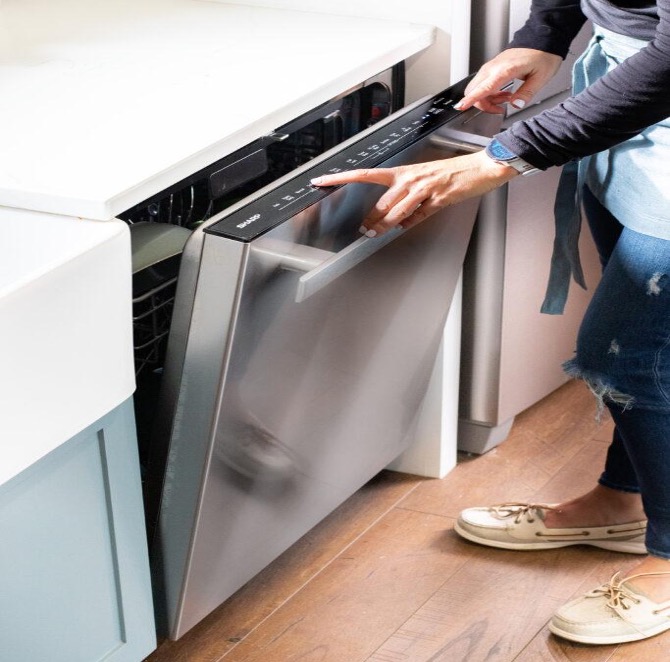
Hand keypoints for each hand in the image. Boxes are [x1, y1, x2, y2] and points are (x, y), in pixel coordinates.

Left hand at [310, 150, 517, 236]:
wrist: (481, 167)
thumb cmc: (453, 173)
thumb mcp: (425, 181)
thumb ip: (409, 200)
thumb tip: (397, 219)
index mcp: (404, 171)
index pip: (365, 174)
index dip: (341, 177)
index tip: (321, 180)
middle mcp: (411, 178)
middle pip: (382, 203)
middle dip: (372, 220)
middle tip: (364, 231)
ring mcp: (424, 189)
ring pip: (396, 212)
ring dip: (385, 226)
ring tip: (376, 233)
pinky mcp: (438, 199)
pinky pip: (418, 217)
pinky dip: (410, 224)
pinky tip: (405, 227)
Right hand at [455, 48, 562, 113]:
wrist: (542, 39)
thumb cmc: (542, 55)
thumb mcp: (541, 77)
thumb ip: (526, 93)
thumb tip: (516, 105)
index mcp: (504, 70)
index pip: (482, 88)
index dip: (470, 99)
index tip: (460, 106)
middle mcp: (493, 68)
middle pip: (474, 91)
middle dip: (483, 104)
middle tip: (500, 108)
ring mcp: (490, 67)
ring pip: (476, 89)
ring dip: (487, 99)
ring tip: (506, 99)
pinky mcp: (491, 68)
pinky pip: (482, 84)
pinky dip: (489, 93)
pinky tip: (503, 93)